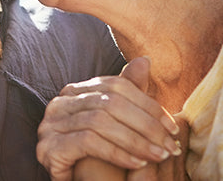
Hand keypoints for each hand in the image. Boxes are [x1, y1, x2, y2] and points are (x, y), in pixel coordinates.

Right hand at [37, 57, 180, 180]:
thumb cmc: (95, 157)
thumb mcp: (115, 123)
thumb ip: (128, 94)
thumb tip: (145, 60)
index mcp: (75, 92)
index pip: (117, 86)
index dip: (148, 105)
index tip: (173, 127)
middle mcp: (60, 103)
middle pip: (110, 102)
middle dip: (146, 125)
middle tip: (170, 145)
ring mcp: (51, 124)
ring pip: (101, 121)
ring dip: (136, 140)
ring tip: (158, 155)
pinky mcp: (49, 147)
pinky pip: (88, 142)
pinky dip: (117, 152)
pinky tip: (137, 162)